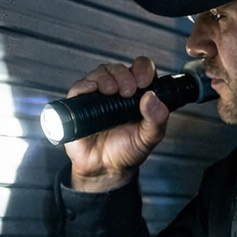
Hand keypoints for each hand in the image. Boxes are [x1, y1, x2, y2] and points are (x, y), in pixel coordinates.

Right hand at [62, 56, 169, 191]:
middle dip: (124, 75)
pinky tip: (92, 90)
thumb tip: (152, 98)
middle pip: (119, 68)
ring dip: (106, 78)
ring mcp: (97, 96)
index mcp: (138, 95)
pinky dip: (85, 85)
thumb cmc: (128, 150)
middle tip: (128, 91)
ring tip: (111, 91)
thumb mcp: (150, 137)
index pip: (142, 70)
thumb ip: (157, 119)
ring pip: (100, 73)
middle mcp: (117, 92)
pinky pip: (79, 87)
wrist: (105, 168)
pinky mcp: (79, 104)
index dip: (143, 69)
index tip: (144, 81)